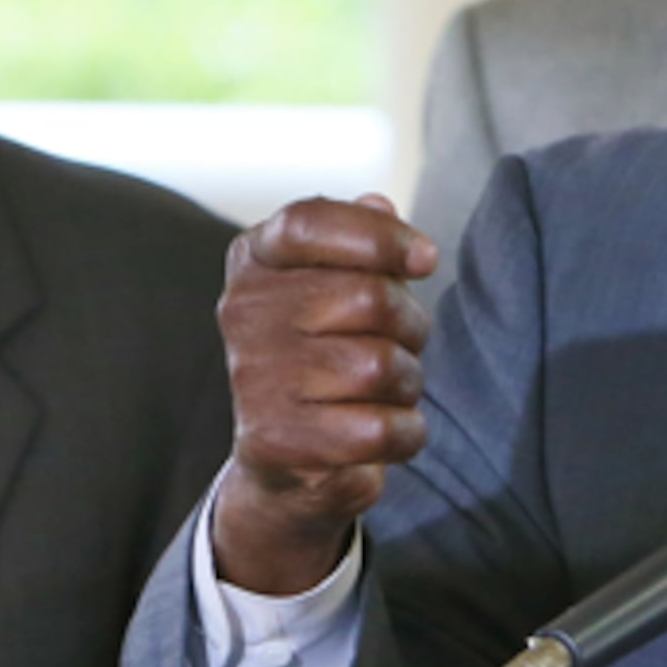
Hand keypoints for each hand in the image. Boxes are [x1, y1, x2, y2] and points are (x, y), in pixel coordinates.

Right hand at [208, 194, 439, 596]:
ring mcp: (253, 379)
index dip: (379, 236)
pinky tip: (383, 432)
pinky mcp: (275, 442)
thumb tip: (379, 205)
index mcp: (254, 262)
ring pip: (382, 367)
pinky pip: (382, 429)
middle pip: (370, 298)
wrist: (289, 460)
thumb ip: (361, 241)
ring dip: (408, 382)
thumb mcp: (343, 286)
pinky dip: (405, 433)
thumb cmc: (328, 354)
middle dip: (410, 324)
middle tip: (401, 344)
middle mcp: (241, 314)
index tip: (425, 260)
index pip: (308, 222)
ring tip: (384, 390)